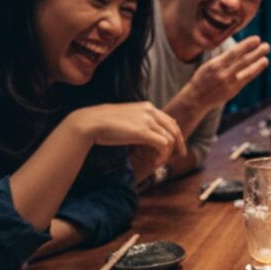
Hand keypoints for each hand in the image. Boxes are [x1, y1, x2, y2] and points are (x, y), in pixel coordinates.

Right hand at [70, 102, 186, 161]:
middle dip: (179, 144)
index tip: (176, 146)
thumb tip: (146, 135)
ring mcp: (147, 120)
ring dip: (167, 153)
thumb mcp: (126, 119)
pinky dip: (162, 156)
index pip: (169, 121)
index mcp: (147, 106)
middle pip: (174, 129)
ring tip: (158, 162)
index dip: (175, 134)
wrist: (90, 122)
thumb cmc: (103, 123)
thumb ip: (139, 123)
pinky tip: (155, 162)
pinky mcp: (143, 131)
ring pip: (170, 139)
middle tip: (180, 156)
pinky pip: (163, 145)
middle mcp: (150, 110)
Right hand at [189, 35, 270, 107]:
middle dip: (256, 52)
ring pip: (247, 71)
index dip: (247, 45)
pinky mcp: (233, 91)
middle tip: (266, 46)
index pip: (234, 52)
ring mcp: (229, 83)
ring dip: (258, 63)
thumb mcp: (208, 65)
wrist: (196, 98)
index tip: (257, 39)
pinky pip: (246, 79)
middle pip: (243, 61)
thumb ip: (223, 59)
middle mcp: (223, 73)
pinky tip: (260, 66)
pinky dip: (254, 72)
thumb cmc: (202, 79)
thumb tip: (239, 50)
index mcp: (215, 64)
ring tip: (266, 57)